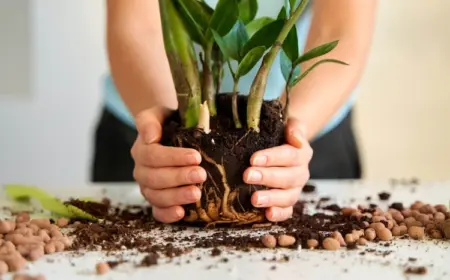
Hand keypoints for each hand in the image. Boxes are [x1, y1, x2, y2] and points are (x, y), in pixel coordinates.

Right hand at [131, 107, 205, 222]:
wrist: (169, 131)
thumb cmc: (167, 122)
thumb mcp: (158, 114)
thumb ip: (149, 122)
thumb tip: (150, 137)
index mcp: (141, 149)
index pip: (153, 156)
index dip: (173, 158)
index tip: (195, 156)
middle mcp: (141, 170)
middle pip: (155, 178)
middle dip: (178, 178)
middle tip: (200, 175)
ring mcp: (148, 187)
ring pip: (156, 196)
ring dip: (176, 197)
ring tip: (196, 194)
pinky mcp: (156, 200)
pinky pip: (157, 211)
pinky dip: (167, 214)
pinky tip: (181, 213)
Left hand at [244, 117, 312, 221]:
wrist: (283, 144)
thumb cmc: (281, 134)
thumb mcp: (289, 124)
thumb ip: (295, 128)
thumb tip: (296, 139)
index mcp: (301, 153)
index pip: (289, 155)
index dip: (272, 157)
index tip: (253, 158)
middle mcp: (300, 173)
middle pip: (288, 177)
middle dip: (267, 177)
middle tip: (247, 176)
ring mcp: (295, 189)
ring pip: (288, 197)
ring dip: (271, 198)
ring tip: (254, 199)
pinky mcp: (288, 202)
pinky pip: (287, 211)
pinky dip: (279, 215)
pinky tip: (266, 214)